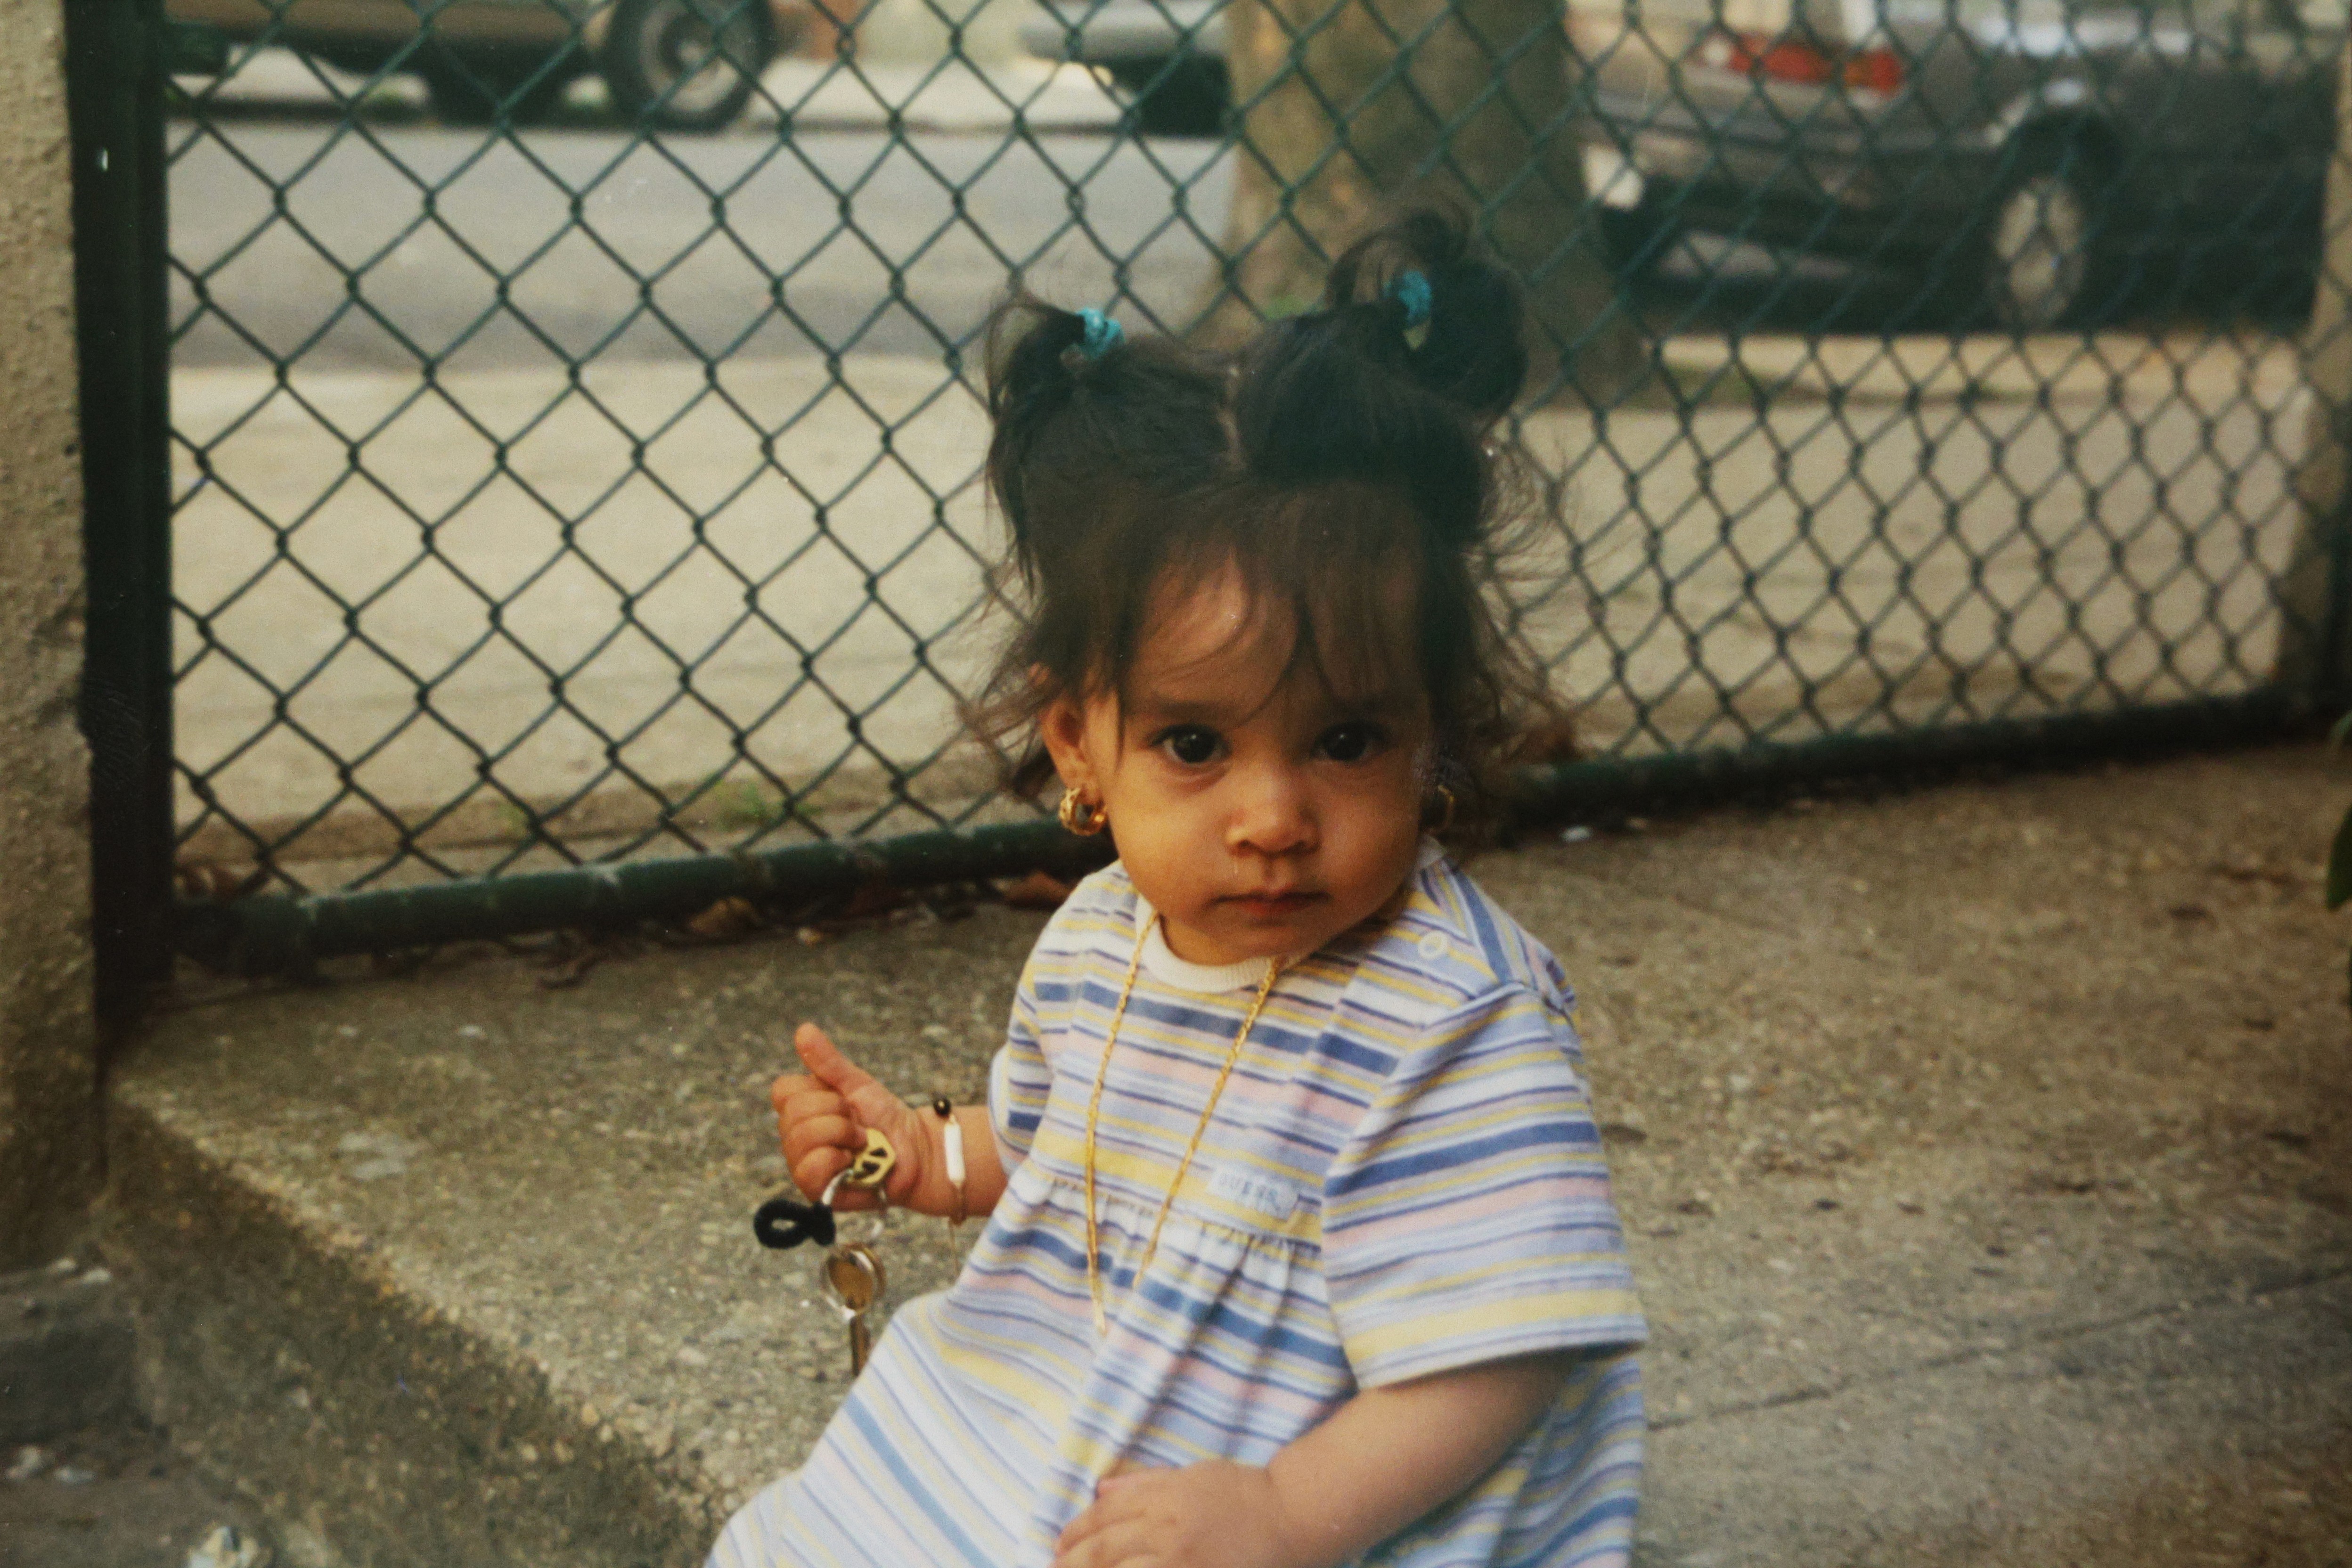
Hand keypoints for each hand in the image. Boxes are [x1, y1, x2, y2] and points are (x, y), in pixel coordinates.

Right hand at [771, 1023, 927, 1211]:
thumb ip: (828, 1062)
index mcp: (800, 1111)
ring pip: (802, 1138)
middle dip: (836, 1111)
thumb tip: (803, 1030)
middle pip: (794, 1113)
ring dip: (841, 1134)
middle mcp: (795, 1138)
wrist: (915, 1150)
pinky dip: (836, 1159)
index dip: (816, 1090)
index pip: (782, 1091)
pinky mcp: (815, 1189)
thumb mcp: (856, 1084)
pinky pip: (810, 1168)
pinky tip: (850, 1162)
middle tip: (857, 1122)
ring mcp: (802, 1164)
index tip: (843, 1098)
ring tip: (859, 1141)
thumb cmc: (884, 1118)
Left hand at [1051, 1461, 1303, 1567]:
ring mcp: (1180, 1562)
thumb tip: (1099, 1491)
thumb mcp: (1191, 1474)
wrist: (1292, 1516)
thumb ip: (1143, 1484)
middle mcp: (1165, 1530)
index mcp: (1161, 1497)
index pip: (1102, 1517)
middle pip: (1101, 1552)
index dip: (1074, 1533)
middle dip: (1070, 1564)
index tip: (1059, 1545)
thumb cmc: (1242, 1492)